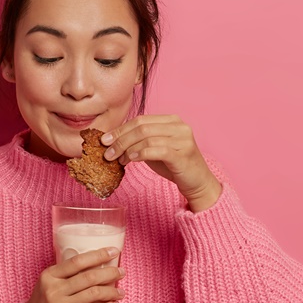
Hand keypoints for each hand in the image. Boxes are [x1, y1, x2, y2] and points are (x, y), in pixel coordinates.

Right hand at [22, 248, 124, 302]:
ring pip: (95, 294)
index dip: (98, 255)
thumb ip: (66, 274)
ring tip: (120, 291)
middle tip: (121, 272)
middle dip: (110, 273)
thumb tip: (96, 265)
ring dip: (112, 291)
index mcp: (50, 276)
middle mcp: (55, 290)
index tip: (114, 251)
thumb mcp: (47, 284)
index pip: (77, 261)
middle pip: (89, 277)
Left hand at [101, 115, 221, 211]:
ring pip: (146, 138)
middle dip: (120, 140)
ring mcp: (182, 139)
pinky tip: (130, 160)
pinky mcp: (182, 154)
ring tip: (119, 160)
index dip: (120, 129)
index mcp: (171, 120)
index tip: (105, 140)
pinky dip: (140, 154)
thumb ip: (140, 141)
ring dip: (127, 149)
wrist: (198, 182)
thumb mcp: (155, 149)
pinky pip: (156, 150)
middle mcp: (179, 126)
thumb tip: (113, 140)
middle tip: (108, 153)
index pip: (140, 120)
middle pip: (141, 127)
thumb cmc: (175, 165)